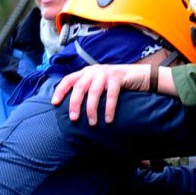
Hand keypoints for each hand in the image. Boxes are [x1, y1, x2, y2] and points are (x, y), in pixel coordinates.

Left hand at [51, 63, 170, 123]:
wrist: (140, 76)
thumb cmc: (117, 84)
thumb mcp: (99, 85)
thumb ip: (88, 90)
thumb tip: (73, 109)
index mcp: (86, 72)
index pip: (68, 79)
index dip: (60, 90)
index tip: (54, 103)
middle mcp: (94, 70)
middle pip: (79, 87)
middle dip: (75, 103)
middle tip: (74, 119)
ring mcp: (106, 73)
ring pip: (94, 92)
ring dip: (92, 109)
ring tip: (92, 123)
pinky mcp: (118, 77)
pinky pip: (111, 95)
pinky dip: (109, 108)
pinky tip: (109, 120)